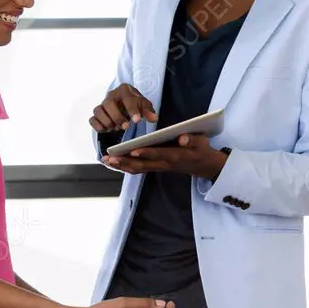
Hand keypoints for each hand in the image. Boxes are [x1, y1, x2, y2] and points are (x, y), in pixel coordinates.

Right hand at [90, 83, 157, 131]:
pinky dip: (97, 125)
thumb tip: (154, 118)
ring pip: (98, 111)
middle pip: (108, 103)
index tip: (137, 121)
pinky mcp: (96, 115)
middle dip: (117, 117)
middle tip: (126, 126)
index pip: (127, 98)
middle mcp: (110, 95)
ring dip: (107, 121)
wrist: (125, 105)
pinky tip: (106, 130)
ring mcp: (102, 105)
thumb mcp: (144, 105)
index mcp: (124, 90)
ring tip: (116, 128)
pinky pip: (92, 119)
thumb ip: (148, 111)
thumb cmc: (135, 104)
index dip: (132, 110)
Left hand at [102, 133, 227, 180]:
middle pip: (142, 165)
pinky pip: (138, 169)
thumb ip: (192, 139)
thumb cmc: (200, 149)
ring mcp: (158, 167)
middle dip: (125, 161)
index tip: (133, 150)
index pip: (158, 155)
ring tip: (106, 160)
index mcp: (175, 155)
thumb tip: (182, 138)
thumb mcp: (201, 141)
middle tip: (110, 158)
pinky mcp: (155, 167)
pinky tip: (114, 163)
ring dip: (121, 166)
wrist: (202, 165)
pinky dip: (125, 167)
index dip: (146, 153)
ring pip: (138, 169)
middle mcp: (164, 164)